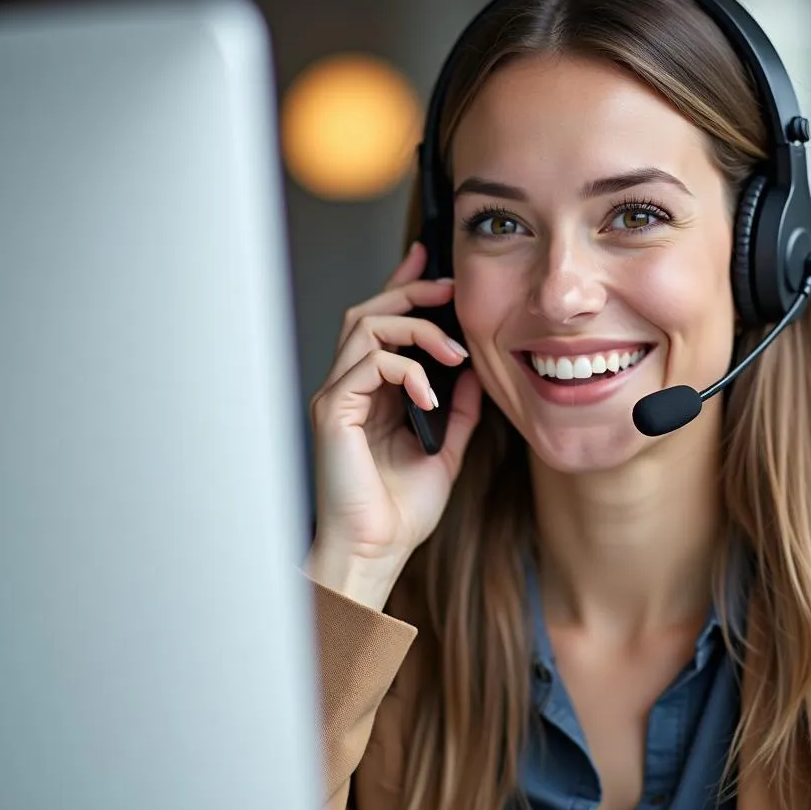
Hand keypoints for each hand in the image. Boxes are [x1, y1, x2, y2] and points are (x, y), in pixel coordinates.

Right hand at [307, 242, 481, 607]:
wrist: (376, 550)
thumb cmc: (400, 509)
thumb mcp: (446, 449)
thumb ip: (460, 408)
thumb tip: (477, 368)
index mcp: (373, 394)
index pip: (383, 326)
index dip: (403, 287)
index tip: (429, 260)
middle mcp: (349, 388)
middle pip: (367, 312)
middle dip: (410, 291)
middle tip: (448, 288)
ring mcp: (337, 396)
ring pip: (364, 326)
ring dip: (415, 329)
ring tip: (452, 353)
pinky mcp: (333, 410)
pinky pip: (367, 364)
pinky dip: (405, 370)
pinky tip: (429, 395)